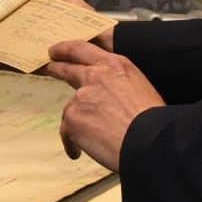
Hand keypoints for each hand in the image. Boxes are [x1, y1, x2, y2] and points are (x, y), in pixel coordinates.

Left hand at [46, 40, 163, 170]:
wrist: (151, 143)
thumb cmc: (153, 122)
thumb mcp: (140, 88)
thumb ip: (118, 85)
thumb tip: (108, 96)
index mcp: (115, 66)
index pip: (83, 49)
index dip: (65, 48)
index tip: (55, 49)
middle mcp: (96, 75)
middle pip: (67, 68)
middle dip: (55, 68)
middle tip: (48, 67)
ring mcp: (82, 95)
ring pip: (70, 108)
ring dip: (77, 121)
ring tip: (88, 137)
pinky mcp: (73, 117)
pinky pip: (67, 132)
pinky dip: (72, 142)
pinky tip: (77, 152)